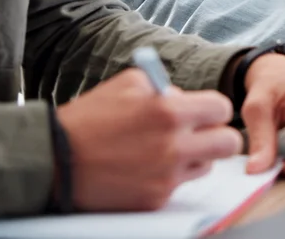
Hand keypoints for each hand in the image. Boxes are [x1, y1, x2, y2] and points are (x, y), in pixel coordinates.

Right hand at [56, 68, 240, 211]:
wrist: (56, 160)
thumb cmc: (91, 118)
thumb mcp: (128, 84)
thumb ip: (165, 88)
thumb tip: (186, 99)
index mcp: (169, 111)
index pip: (221, 108)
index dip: (213, 109)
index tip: (204, 112)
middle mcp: (173, 146)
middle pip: (228, 143)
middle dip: (218, 136)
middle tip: (201, 134)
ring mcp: (166, 176)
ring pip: (207, 167)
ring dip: (194, 157)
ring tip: (166, 149)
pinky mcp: (156, 199)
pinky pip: (179, 185)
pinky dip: (168, 176)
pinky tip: (145, 167)